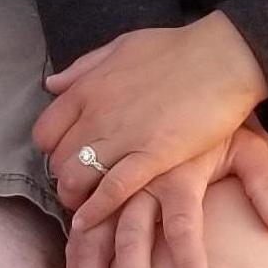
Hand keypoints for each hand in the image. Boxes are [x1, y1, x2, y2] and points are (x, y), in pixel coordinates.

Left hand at [35, 15, 267, 232]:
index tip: (68, 156)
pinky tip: (89, 221)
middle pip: (57, 161)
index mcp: (87, 89)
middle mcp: (97, 114)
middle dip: (64, 178)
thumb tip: (51, 84)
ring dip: (75, 197)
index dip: (53, 150)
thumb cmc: (177, 49)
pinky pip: (112, 190)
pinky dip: (95, 209)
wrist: (222, 57)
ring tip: (85, 206)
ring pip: (76, 179)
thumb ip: (83, 67)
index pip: (45, 133)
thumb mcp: (121, 46)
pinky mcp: (152, 156)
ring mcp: (123, 137)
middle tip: (80, 186)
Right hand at [68, 122, 267, 267]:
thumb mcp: (247, 147)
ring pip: (93, 236)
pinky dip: (73, 263)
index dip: (190, 260)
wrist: (183, 81)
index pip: (184, 222)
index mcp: (178, 171)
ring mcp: (112, 185)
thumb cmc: (217, 124)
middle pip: (131, 235)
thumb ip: (264, 186)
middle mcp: (141, 179)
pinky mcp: (96, 189)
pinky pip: (78, 230)